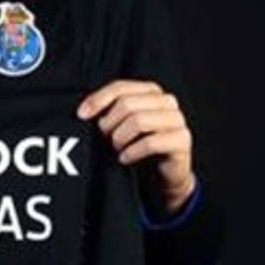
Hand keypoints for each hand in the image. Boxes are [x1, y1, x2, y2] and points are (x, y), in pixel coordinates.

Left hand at [76, 79, 195, 214]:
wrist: (162, 176)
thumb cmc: (137, 146)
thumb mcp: (120, 126)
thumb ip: (108, 112)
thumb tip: (83, 111)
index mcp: (151, 91)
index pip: (120, 87)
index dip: (98, 100)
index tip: (81, 115)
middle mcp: (166, 101)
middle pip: (127, 104)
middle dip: (109, 124)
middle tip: (104, 139)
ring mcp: (177, 120)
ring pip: (139, 121)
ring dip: (120, 138)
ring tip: (116, 149)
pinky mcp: (182, 140)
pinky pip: (150, 143)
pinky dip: (132, 152)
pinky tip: (125, 159)